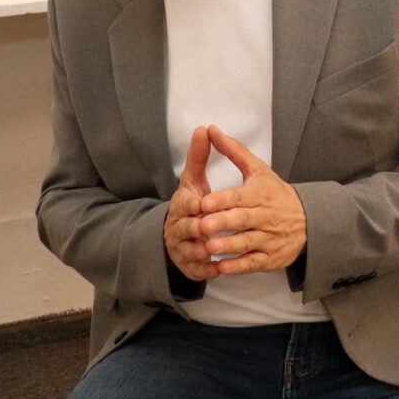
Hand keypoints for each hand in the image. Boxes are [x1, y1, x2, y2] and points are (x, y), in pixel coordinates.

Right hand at [163, 126, 218, 281]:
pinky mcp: (190, 268)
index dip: (194, 204)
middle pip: (187, 229)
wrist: (180, 234)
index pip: (185, 204)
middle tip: (211, 229)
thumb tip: (204, 128)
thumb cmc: (192, 203)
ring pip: (191, 251)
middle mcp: (178, 229)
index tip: (203, 203)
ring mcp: (182, 250)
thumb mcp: (193, 179)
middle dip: (198, 228)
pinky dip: (207, 270)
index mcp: (181, 206)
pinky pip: (197, 270)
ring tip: (217, 249)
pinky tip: (220, 268)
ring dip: (203, 251)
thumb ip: (199, 156)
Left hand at [197, 125, 306, 275]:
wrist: (308, 220)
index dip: (222, 201)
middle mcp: (266, 216)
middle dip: (222, 223)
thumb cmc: (275, 193)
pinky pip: (253, 263)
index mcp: (261, 194)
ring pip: (247, 242)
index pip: (240, 197)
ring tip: (209, 247)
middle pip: (242, 220)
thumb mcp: (258, 169)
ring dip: (228, 246)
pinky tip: (222, 267)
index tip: (204, 203)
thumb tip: (211, 129)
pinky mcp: (271, 257)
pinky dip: (238, 266)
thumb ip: (233, 151)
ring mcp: (269, 238)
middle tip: (201, 226)